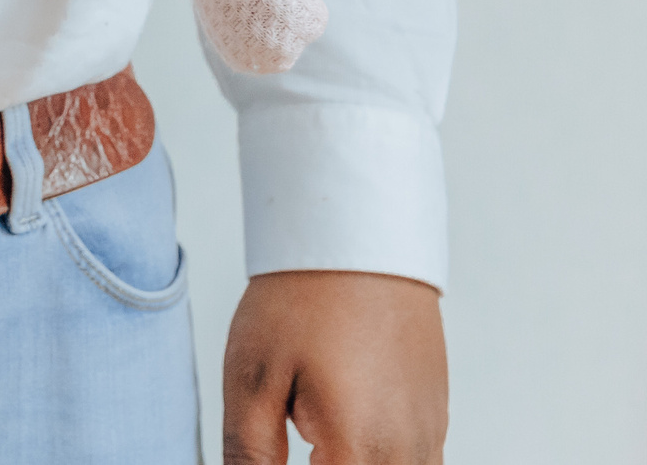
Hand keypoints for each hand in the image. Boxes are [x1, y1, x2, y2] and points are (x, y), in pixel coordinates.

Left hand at [223, 270, 447, 463]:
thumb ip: (250, 455)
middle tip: (292, 437)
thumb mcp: (254, 379)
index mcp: (361, 452)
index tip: (273, 457)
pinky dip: (374, 464)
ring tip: (309, 439)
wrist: (358, 242)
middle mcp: (408, 455)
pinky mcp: (435, 422)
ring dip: (348, 463)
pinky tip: (333, 445)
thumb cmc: (301, 303)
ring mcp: (430, 440)